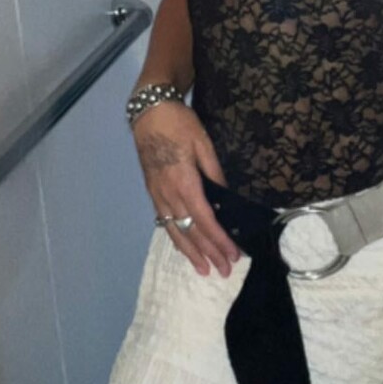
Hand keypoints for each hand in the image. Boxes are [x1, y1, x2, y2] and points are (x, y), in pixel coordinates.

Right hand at [132, 102, 241, 277]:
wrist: (149, 113)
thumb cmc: (180, 125)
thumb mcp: (204, 145)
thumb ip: (215, 174)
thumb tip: (227, 198)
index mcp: (184, 183)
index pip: (205, 220)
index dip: (219, 240)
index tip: (233, 254)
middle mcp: (169, 194)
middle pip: (190, 231)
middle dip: (209, 253)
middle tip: (225, 271)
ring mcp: (158, 195)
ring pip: (175, 231)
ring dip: (190, 253)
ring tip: (204, 270)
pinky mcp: (152, 192)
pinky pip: (165, 222)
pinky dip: (176, 238)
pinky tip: (184, 248)